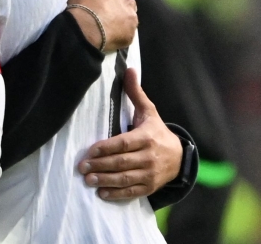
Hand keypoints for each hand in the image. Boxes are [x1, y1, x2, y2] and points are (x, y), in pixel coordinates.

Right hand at [67, 0, 137, 51]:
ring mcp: (129, 17)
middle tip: (106, 7)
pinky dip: (121, 33)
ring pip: (129, 15)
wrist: (85, 28)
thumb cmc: (81, 1)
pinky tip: (110, 35)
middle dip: (120, 2)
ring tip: (108, 23)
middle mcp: (126, 0)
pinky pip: (127, 33)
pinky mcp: (129, 34)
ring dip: (122, 17)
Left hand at [77, 68, 182, 199]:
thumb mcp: (149, 112)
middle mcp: (149, 157)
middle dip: (101, 165)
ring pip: (125, 178)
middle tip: (82, 168)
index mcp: (147, 138)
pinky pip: (132, 191)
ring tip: (88, 180)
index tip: (90, 150)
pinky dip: (117, 193)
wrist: (180, 157)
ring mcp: (150, 174)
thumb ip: (136, 93)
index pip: (123, 144)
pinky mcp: (150, 187)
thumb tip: (128, 69)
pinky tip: (102, 193)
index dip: (106, 148)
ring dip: (105, 180)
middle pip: (122, 163)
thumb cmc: (157, 131)